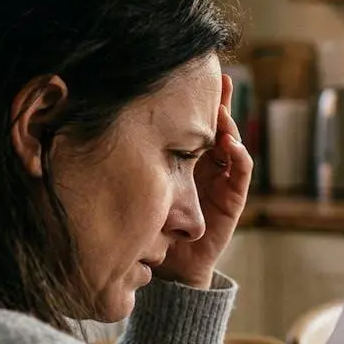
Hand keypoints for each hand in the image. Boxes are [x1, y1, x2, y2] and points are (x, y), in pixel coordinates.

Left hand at [154, 73, 251, 288]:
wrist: (170, 266)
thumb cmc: (152, 225)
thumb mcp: (141, 185)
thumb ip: (133, 163)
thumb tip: (103, 128)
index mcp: (185, 159)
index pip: (192, 124)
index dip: (195, 102)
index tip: (190, 77)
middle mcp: (206, 165)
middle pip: (216, 127)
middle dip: (220, 103)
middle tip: (220, 78)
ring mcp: (222, 180)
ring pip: (231, 144)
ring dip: (230, 125)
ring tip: (223, 108)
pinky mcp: (233, 199)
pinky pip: (241, 173)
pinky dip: (238, 156)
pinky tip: (229, 143)